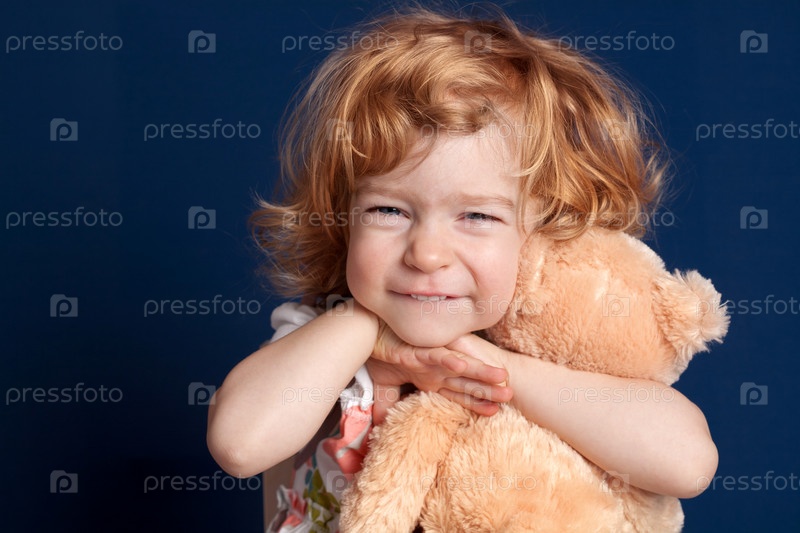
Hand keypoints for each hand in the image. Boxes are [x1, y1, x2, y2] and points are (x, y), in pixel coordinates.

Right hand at [367, 323, 512, 422]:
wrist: (366, 333)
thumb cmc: (379, 353)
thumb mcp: (386, 386)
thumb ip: (389, 404)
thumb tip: (381, 425)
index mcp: (431, 378)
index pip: (458, 393)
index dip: (477, 403)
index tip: (496, 411)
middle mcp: (435, 370)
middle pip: (466, 383)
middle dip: (489, 390)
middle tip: (512, 395)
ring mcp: (428, 360)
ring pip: (459, 368)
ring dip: (480, 373)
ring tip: (501, 378)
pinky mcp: (417, 352)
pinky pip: (435, 356)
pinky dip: (448, 360)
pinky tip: (462, 365)